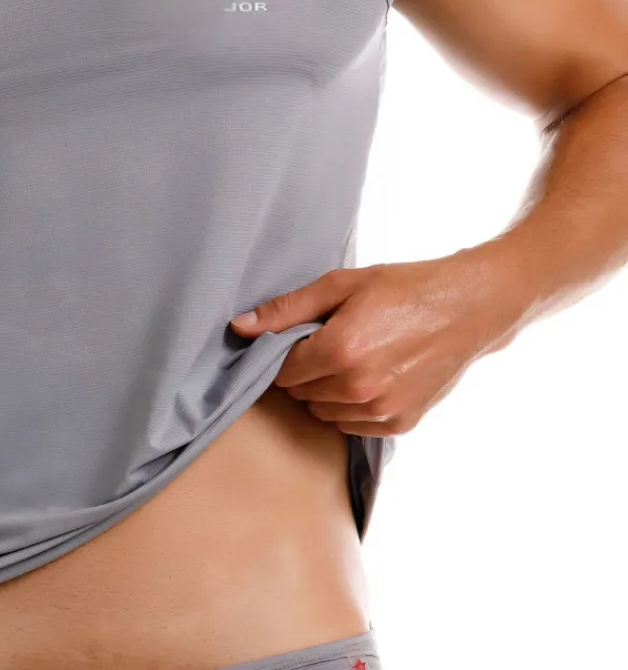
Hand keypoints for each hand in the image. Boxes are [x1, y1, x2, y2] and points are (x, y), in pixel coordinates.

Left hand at [229, 248, 529, 435]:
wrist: (470, 307)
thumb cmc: (404, 288)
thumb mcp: (341, 285)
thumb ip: (286, 309)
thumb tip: (239, 327)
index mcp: (340, 351)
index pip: (280, 370)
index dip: (282, 353)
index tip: (298, 336)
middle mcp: (359, 388)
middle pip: (298, 393)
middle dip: (303, 370)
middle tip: (327, 342)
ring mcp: (381, 411)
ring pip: (321, 412)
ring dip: (324, 390)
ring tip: (350, 357)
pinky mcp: (399, 424)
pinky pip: (349, 425)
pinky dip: (349, 405)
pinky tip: (368, 375)